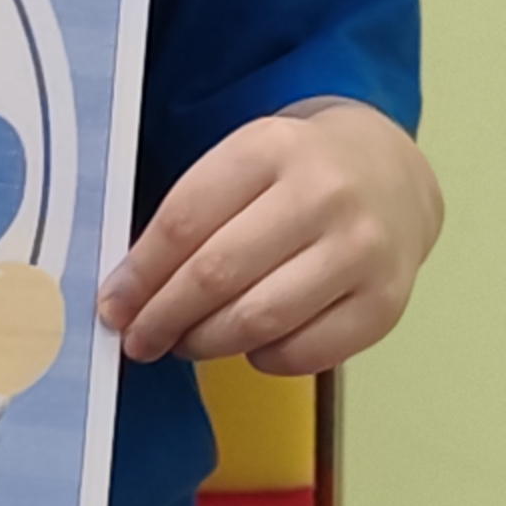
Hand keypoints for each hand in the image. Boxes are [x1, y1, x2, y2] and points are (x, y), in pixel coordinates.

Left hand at [97, 101, 441, 376]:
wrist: (392, 172)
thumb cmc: (298, 173)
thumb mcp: (245, 160)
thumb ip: (192, 215)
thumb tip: (130, 294)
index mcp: (272, 147)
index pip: (185, 220)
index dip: (140, 274)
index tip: (113, 306)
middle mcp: (323, 195)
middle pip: (218, 274)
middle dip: (164, 317)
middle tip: (140, 339)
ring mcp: (361, 251)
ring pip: (259, 320)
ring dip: (206, 343)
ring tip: (187, 342)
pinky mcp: (385, 304)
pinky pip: (304, 354)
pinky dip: (263, 358)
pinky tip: (251, 342)